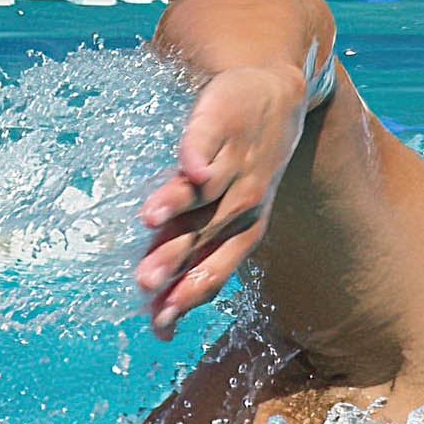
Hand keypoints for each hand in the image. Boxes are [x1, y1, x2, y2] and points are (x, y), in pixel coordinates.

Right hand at [132, 59, 317, 338]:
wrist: (279, 98)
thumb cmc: (240, 170)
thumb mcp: (222, 218)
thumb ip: (187, 257)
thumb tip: (155, 311)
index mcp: (240, 232)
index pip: (210, 272)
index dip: (185, 297)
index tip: (159, 324)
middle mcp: (239, 204)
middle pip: (202, 236)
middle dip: (173, 260)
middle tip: (145, 282)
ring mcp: (232, 164)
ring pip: (204, 191)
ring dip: (177, 204)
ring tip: (148, 219)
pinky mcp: (220, 124)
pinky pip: (207, 142)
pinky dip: (199, 154)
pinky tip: (190, 167)